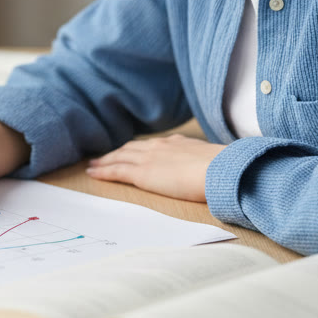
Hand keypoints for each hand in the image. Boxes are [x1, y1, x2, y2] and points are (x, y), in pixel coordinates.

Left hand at [85, 135, 225, 202]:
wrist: (219, 169)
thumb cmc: (224, 170)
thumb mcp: (214, 161)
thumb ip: (206, 164)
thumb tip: (213, 171)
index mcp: (178, 143)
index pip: (151, 145)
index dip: (137, 149)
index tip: (129, 151)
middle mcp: (160, 147)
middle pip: (131, 148)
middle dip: (116, 153)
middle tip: (102, 158)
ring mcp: (150, 158)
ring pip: (119, 157)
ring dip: (105, 161)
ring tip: (93, 166)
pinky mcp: (142, 173)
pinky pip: (117, 171)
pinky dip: (103, 171)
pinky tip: (93, 174)